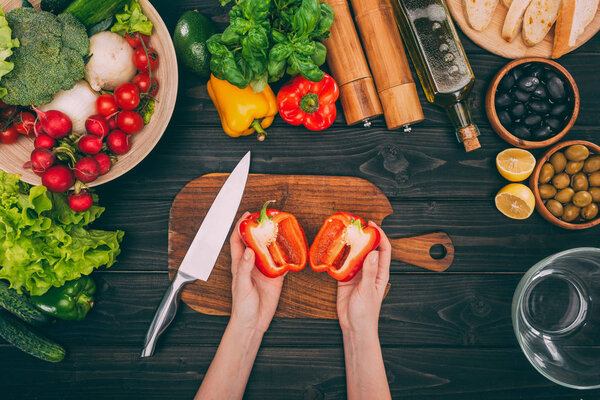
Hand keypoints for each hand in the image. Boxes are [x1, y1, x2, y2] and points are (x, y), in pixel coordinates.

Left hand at [229, 213, 284, 333]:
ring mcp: (264, 270)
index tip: (248, 215)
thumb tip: (248, 250)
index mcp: (239, 264)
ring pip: (269, 250)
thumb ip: (245, 268)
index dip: (241, 227)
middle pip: (255, 241)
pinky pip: (283, 263)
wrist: (253, 323)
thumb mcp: (241, 286)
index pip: (237, 240)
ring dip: (273, 239)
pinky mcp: (276, 277)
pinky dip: (287, 256)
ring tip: (280, 228)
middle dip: (259, 228)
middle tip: (267, 218)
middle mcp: (252, 264)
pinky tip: (292, 249)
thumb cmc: (242, 307)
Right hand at [337, 222, 390, 335]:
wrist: (354, 327)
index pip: (384, 249)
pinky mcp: (345, 279)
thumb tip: (373, 252)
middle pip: (368, 249)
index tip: (371, 225)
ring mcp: (357, 274)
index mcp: (380, 273)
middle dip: (363, 236)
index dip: (380, 235)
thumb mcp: (367, 290)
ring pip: (355, 255)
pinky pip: (342, 264)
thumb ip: (369, 271)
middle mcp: (370, 271)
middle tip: (354, 225)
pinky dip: (338, 256)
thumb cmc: (366, 313)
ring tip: (343, 233)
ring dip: (350, 244)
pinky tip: (333, 249)